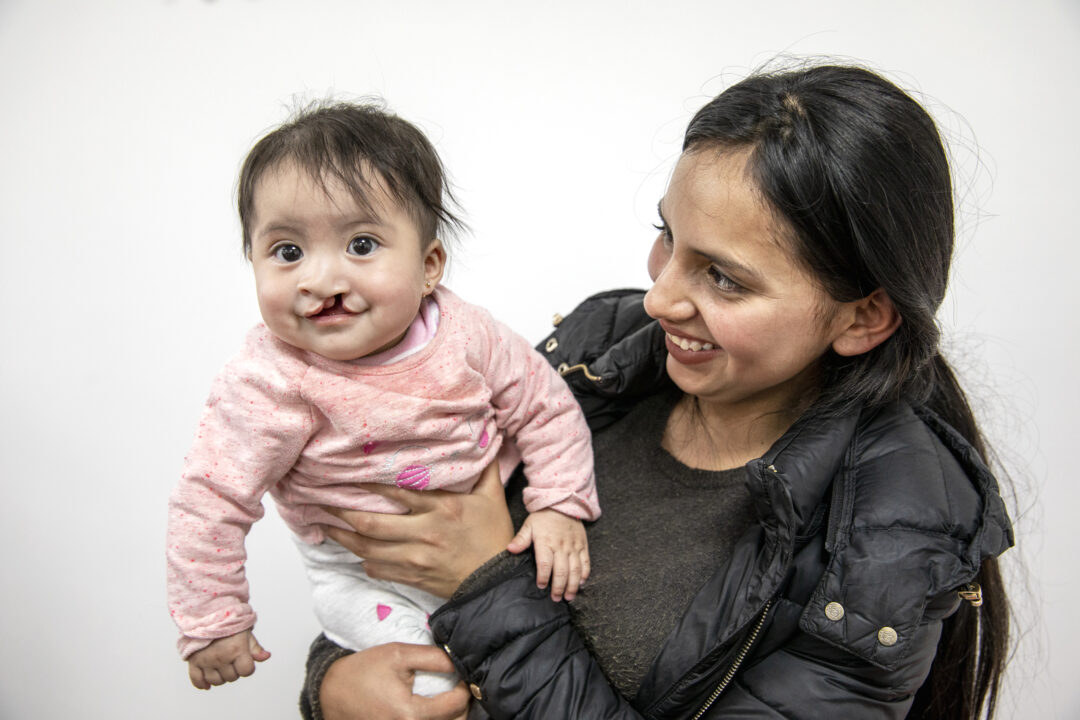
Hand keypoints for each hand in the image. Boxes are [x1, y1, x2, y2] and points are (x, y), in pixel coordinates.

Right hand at [186, 630, 269, 689]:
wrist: (206, 613)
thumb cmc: (228, 622)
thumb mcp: (246, 632)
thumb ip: (255, 647)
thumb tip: (266, 657)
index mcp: (236, 649)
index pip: (246, 671)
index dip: (247, 667)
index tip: (244, 660)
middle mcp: (221, 657)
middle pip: (231, 678)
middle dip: (234, 670)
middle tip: (231, 659)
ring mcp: (206, 660)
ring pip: (216, 681)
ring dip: (220, 677)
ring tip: (221, 666)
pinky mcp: (194, 661)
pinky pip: (197, 680)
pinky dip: (202, 684)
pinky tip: (207, 684)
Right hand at [320, 643, 470, 719]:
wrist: (333, 692)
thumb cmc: (363, 672)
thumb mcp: (398, 654)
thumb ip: (432, 657)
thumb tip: (458, 661)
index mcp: (410, 714)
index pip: (456, 705)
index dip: (465, 688)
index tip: (463, 676)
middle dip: (462, 704)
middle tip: (459, 686)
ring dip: (451, 715)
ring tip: (448, 697)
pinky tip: (436, 709)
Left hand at [323, 462, 513, 597]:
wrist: (497, 582)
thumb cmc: (495, 536)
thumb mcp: (493, 497)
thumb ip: (485, 468)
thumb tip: (486, 436)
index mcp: (442, 508)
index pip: (396, 491)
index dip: (368, 483)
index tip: (347, 475)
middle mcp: (425, 532)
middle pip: (372, 522)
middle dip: (343, 513)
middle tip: (322, 503)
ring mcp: (416, 558)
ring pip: (368, 548)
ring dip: (344, 538)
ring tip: (325, 528)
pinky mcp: (413, 577)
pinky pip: (378, 569)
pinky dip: (364, 561)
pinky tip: (355, 553)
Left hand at [507, 509, 589, 601]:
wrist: (563, 503)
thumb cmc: (543, 517)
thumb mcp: (529, 525)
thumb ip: (521, 539)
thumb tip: (510, 549)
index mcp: (546, 542)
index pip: (545, 564)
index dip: (544, 577)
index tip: (542, 586)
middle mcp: (561, 546)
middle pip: (562, 571)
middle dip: (559, 587)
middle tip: (556, 598)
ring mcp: (573, 546)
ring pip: (575, 569)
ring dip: (572, 585)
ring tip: (569, 597)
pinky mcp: (582, 545)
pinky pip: (585, 562)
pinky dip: (584, 574)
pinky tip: (581, 583)